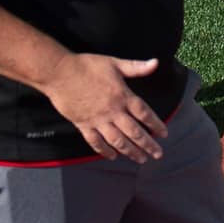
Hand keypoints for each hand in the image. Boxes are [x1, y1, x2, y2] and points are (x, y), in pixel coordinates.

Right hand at [46, 53, 168, 161]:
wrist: (59, 73)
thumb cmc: (87, 66)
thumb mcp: (114, 63)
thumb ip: (136, 67)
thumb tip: (156, 63)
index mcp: (122, 96)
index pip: (144, 114)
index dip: (156, 124)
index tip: (164, 134)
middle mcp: (113, 111)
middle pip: (134, 132)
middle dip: (148, 145)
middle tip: (158, 154)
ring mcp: (98, 120)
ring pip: (118, 141)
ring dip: (131, 151)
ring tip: (141, 159)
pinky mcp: (83, 125)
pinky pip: (96, 142)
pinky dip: (105, 151)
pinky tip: (113, 156)